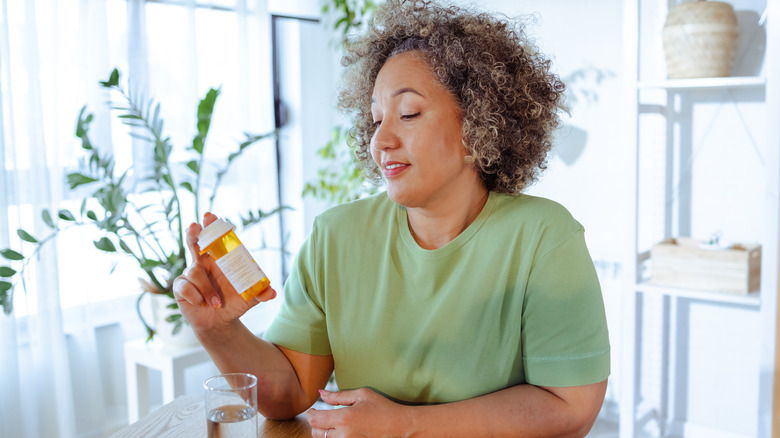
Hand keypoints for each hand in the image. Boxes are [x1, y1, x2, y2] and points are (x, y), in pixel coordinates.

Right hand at [172, 212, 276, 334]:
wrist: (220, 322)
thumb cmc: (234, 303)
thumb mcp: (249, 298)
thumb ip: (260, 293)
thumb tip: (272, 293)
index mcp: (220, 259)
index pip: (215, 239)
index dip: (212, 226)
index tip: (211, 216)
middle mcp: (203, 263)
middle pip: (194, 242)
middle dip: (194, 233)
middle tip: (195, 226)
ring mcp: (190, 274)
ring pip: (194, 271)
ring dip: (206, 288)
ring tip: (216, 302)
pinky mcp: (180, 287)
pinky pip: (185, 286)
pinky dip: (197, 296)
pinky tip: (202, 303)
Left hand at [306, 388, 410, 437]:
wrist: (400, 426)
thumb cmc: (382, 407)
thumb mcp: (362, 395)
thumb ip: (338, 395)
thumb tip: (320, 392)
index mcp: (345, 418)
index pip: (315, 420)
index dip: (311, 414)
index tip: (314, 409)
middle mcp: (344, 434)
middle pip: (316, 432)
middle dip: (316, 423)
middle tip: (324, 415)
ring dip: (325, 431)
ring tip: (335, 423)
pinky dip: (336, 437)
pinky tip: (343, 430)